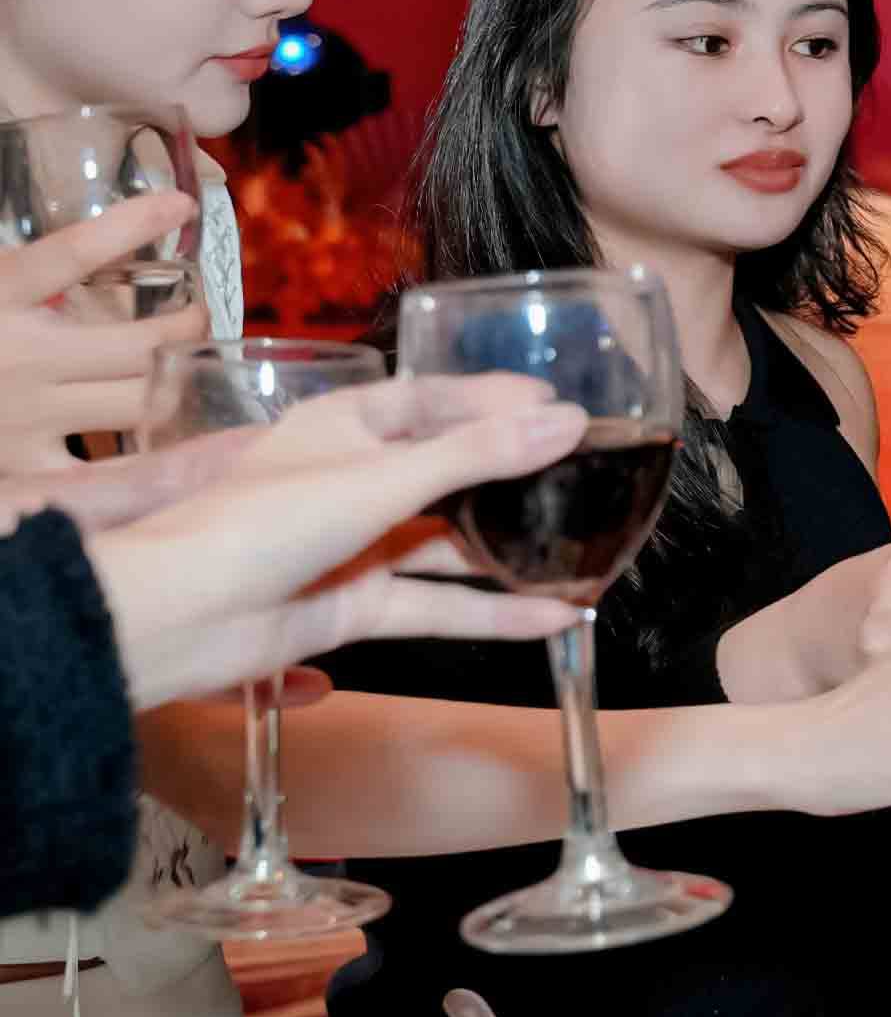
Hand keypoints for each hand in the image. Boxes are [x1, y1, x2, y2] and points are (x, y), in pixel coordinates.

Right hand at [0, 192, 207, 470]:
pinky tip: (170, 443)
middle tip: (198, 319)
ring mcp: (22, 414)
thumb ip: (30, 272)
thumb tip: (116, 232)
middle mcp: (16, 355)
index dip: (131, 223)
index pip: (72, 251)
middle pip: (138, 343)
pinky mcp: (20, 463)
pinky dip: (143, 459)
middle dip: (187, 328)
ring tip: (191, 370)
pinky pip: (101, 470)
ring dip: (181, 383)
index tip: (180, 203)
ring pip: (137, 402)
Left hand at [56, 379, 591, 706]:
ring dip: (509, 551)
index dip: (492, 398)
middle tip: (586, 473)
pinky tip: (551, 618)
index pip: (431, 398)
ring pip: (449, 543)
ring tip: (582, 548)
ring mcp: (355, 545)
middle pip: (447, 471)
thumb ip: (478, 455)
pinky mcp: (356, 604)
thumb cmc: (263, 523)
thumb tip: (569, 422)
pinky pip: (437, 604)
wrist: (179, 617)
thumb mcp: (381, 477)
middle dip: (513, 476)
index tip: (558, 402)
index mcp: (342, 425)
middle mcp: (351, 479)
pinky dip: (491, 613)